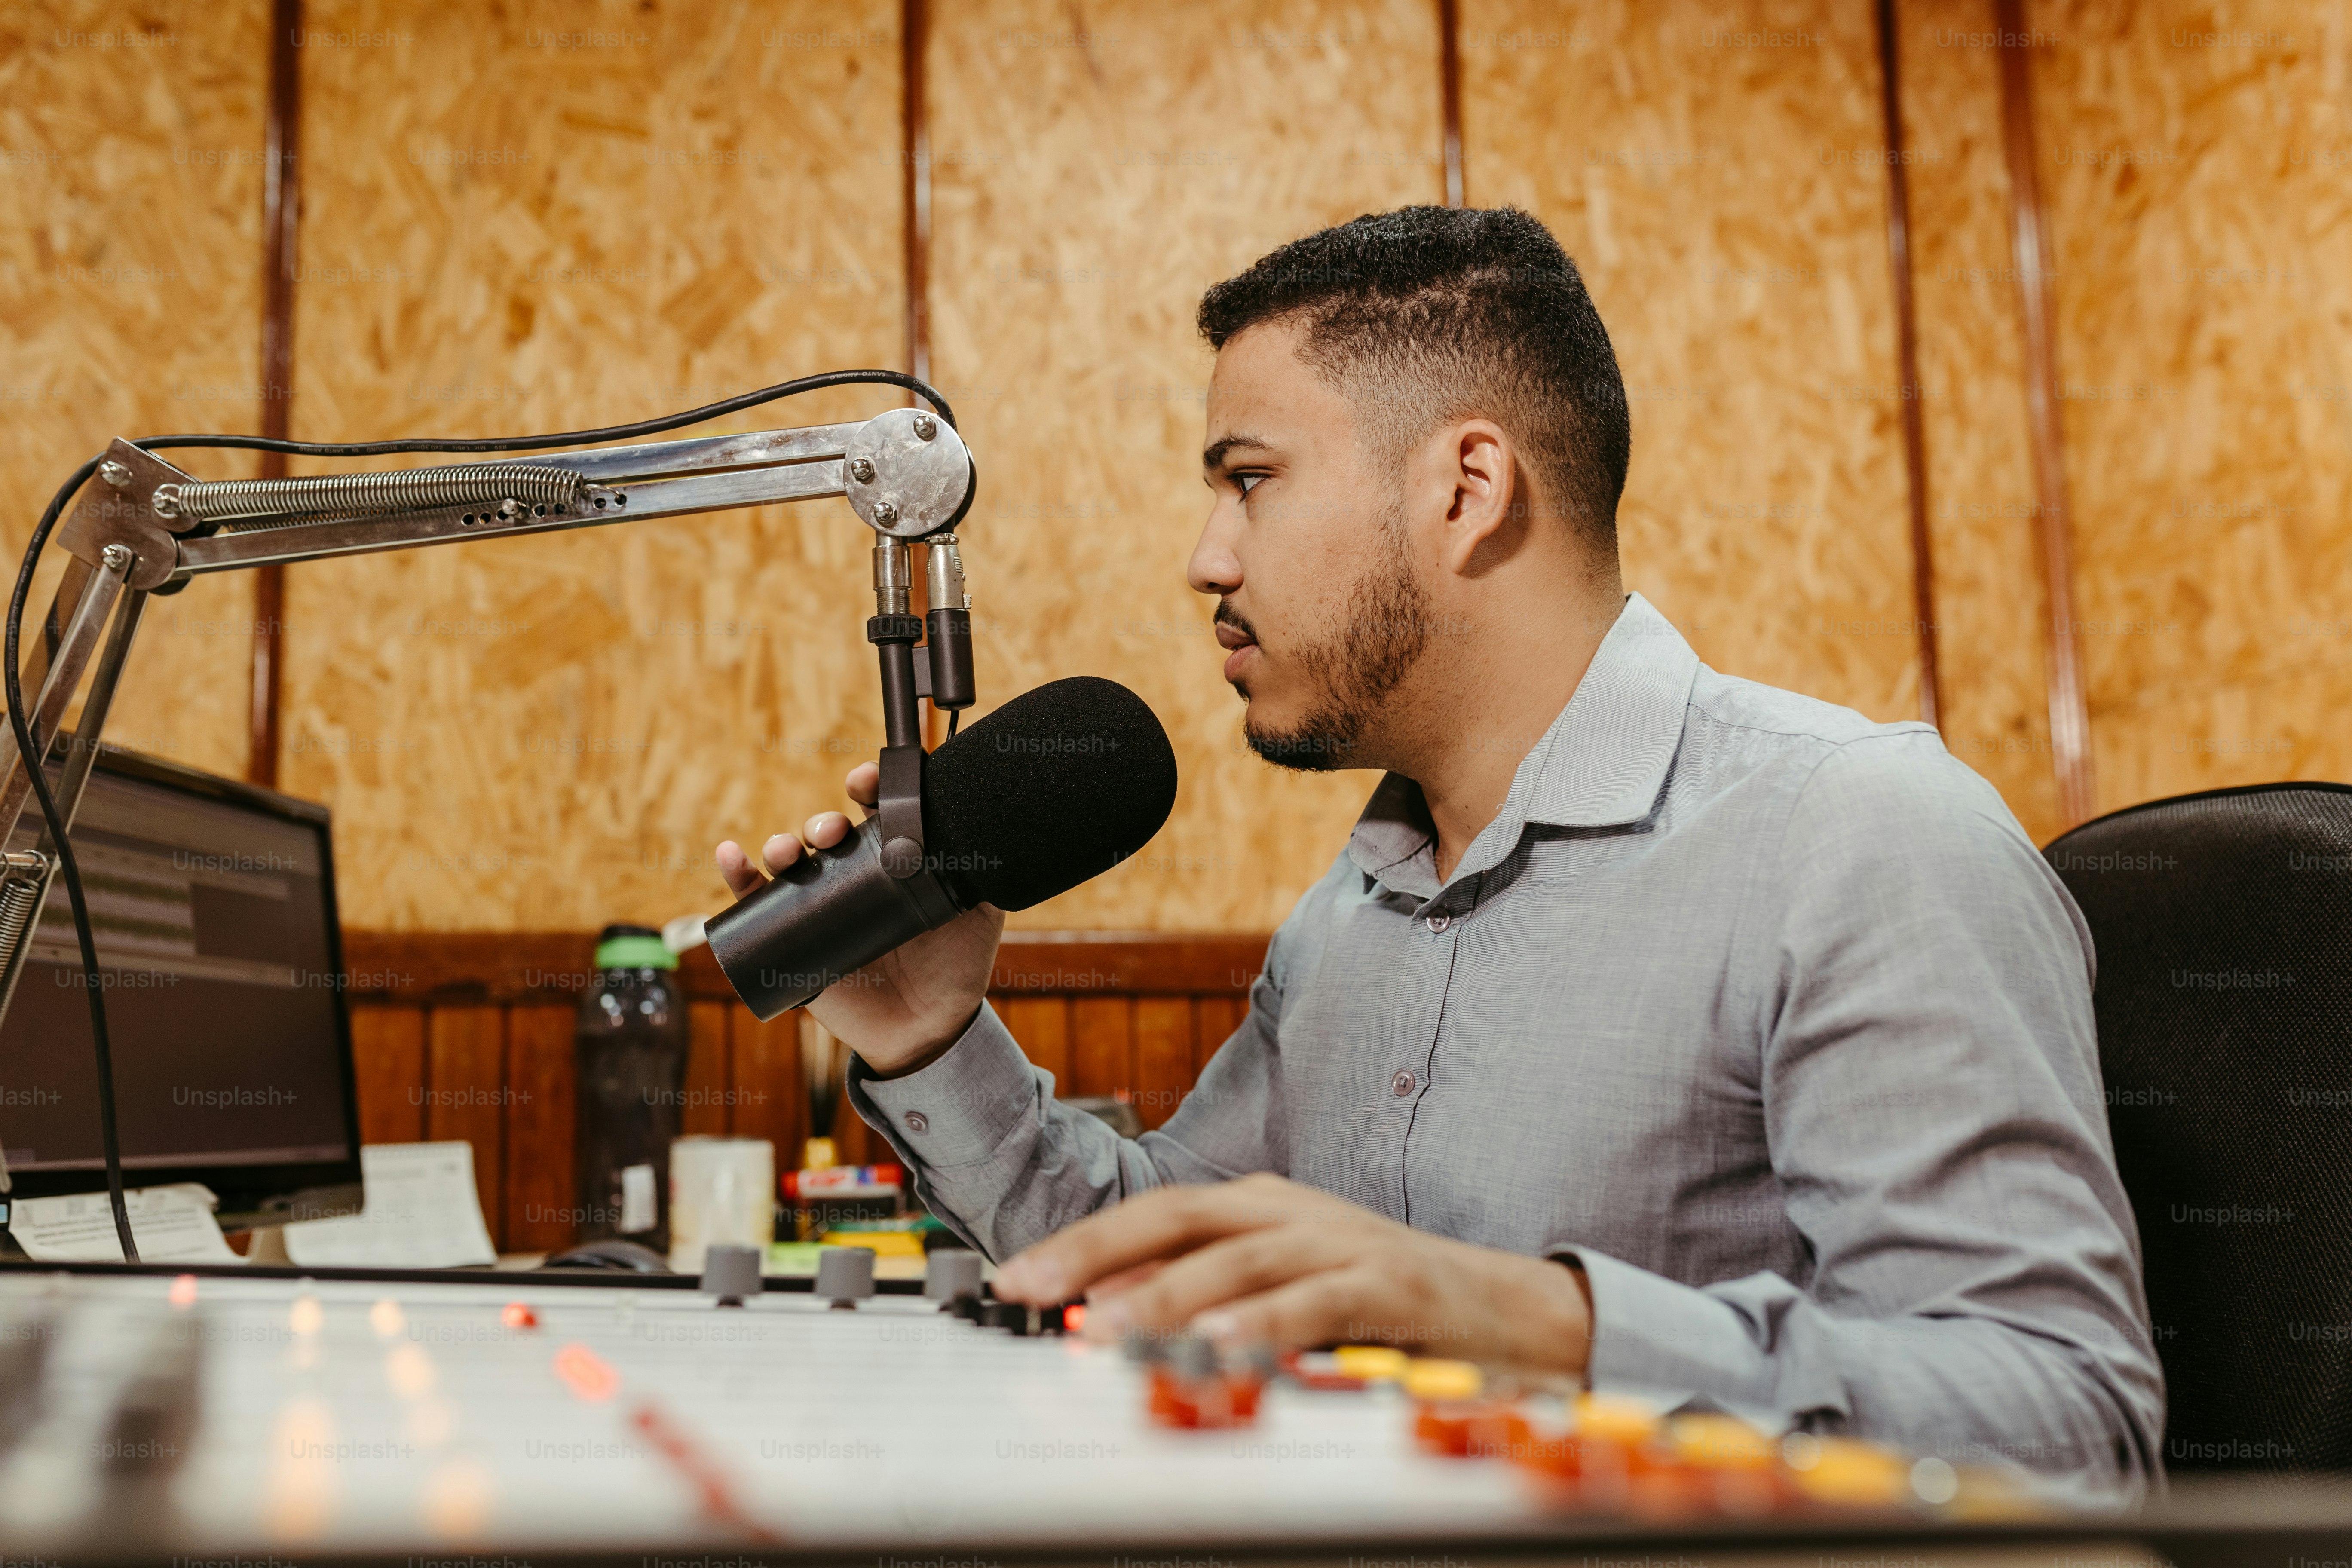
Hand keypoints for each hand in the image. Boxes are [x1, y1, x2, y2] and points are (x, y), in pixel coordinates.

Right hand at [715, 760, 1004, 1075]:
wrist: (929, 1029)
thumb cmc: (955, 969)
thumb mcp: (979, 916)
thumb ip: (983, 875)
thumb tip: (986, 829)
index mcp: (892, 861)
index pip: (874, 811)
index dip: (868, 788)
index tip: (866, 782)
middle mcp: (852, 876)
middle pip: (827, 833)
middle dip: (823, 822)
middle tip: (832, 832)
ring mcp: (819, 906)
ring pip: (790, 861)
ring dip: (782, 845)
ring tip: (788, 851)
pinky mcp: (791, 940)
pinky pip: (755, 903)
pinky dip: (738, 876)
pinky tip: (730, 855)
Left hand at [992, 1173, 1593, 1372]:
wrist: (1505, 1310)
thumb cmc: (1385, 1302)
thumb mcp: (1285, 1287)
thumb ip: (1209, 1293)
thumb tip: (1114, 1312)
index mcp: (1263, 1206)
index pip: (1156, 1213)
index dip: (1083, 1241)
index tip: (1016, 1279)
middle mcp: (1293, 1212)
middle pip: (1179, 1217)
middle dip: (1095, 1250)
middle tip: (1030, 1288)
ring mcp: (1341, 1243)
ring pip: (1237, 1257)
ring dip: (1163, 1293)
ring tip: (1103, 1326)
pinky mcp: (1387, 1284)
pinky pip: (1313, 1300)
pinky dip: (1263, 1321)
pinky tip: (1219, 1344)